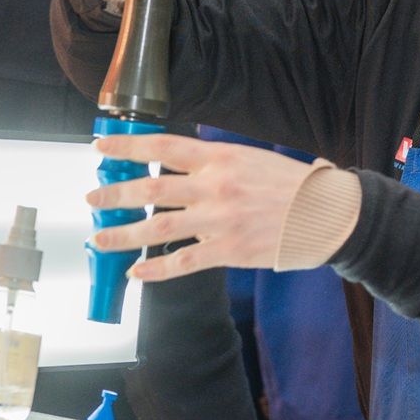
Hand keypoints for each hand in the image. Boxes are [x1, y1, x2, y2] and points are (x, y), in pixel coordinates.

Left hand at [88, 133, 319, 280]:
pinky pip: (182, 261)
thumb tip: (175, 171)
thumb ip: (212, 164)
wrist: (326, 213)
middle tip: (93, 200)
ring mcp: (220, 220)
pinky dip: (155, 268)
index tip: (101, 147)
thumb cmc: (289, 184)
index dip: (127, 147)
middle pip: (150, 189)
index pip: (161, 148)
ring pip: (158, 227)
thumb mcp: (248, 158)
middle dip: (115, 194)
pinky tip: (136, 271)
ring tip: (99, 237)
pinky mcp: (229, 251)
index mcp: (219, 157)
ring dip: (123, 233)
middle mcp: (214, 186)